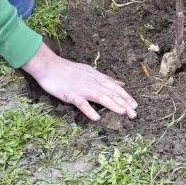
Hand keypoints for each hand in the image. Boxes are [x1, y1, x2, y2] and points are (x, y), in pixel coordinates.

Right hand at [22, 42, 137, 120]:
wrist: (49, 66)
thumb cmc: (69, 70)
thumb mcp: (91, 72)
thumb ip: (106, 79)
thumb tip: (121, 83)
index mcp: (97, 78)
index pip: (115, 88)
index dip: (126, 96)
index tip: (135, 105)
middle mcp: (93, 83)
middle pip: (111, 93)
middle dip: (124, 104)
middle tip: (135, 114)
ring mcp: (82, 88)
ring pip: (101, 97)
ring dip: (113, 105)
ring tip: (123, 113)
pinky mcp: (70, 94)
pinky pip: (81, 103)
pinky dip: (89, 110)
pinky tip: (96, 118)